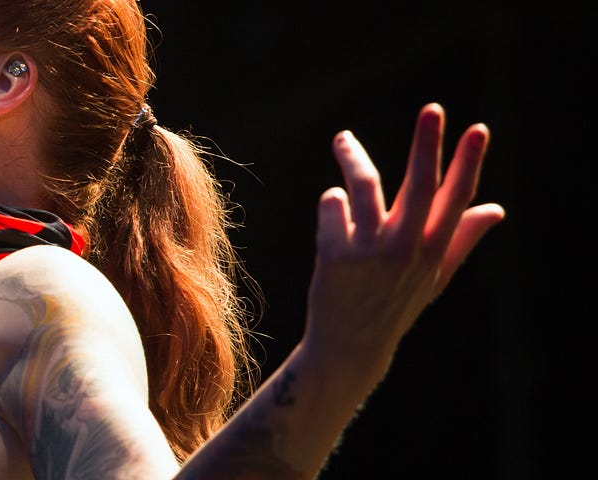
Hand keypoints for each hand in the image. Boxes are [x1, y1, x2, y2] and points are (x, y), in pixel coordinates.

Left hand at [304, 103, 504, 362]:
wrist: (349, 345)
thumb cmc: (394, 305)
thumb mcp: (434, 277)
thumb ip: (461, 240)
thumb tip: (497, 208)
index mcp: (435, 252)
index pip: (458, 199)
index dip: (468, 163)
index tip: (478, 129)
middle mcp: (407, 250)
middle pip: (420, 186)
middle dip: (427, 145)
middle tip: (433, 109)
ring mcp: (371, 252)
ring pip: (364, 185)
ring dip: (353, 155)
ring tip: (343, 139)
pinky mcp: (335, 254)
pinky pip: (332, 203)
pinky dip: (332, 200)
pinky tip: (333, 209)